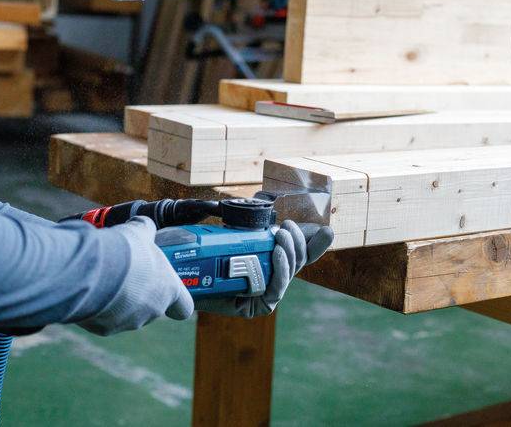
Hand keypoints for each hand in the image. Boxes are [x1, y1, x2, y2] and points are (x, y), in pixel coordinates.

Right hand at [77, 216, 193, 335]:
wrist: (92, 270)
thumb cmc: (124, 251)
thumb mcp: (140, 231)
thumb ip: (146, 230)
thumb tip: (144, 226)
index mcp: (168, 290)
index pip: (184, 307)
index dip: (178, 301)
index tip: (171, 293)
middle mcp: (152, 310)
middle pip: (152, 307)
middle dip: (141, 293)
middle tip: (129, 275)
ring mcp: (128, 322)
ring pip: (126, 314)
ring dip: (119, 301)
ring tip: (107, 280)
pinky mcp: (104, 328)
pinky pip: (103, 319)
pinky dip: (99, 307)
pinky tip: (93, 290)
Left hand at [195, 221, 332, 317]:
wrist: (183, 276)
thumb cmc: (206, 253)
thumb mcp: (232, 233)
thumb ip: (251, 222)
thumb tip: (265, 203)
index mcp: (271, 261)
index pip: (300, 252)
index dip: (316, 244)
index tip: (327, 231)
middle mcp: (273, 278)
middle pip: (298, 260)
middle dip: (299, 241)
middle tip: (287, 226)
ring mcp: (268, 293)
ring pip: (291, 272)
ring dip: (290, 251)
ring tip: (281, 235)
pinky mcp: (260, 307)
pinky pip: (276, 289)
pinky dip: (280, 270)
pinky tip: (277, 254)